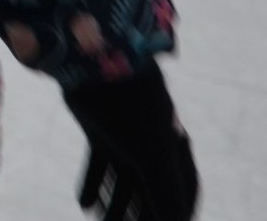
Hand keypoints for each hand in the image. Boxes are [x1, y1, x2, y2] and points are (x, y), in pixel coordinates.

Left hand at [64, 63, 198, 220]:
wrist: (97, 61)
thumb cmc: (132, 106)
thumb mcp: (152, 155)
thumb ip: (166, 195)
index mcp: (174, 150)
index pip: (183, 195)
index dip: (176, 215)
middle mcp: (153, 145)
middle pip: (149, 192)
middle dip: (140, 216)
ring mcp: (125, 138)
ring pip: (122, 182)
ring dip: (115, 208)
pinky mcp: (99, 130)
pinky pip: (98, 165)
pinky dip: (93, 185)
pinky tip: (84, 205)